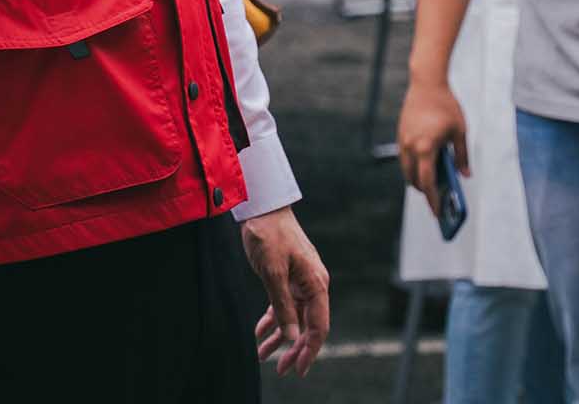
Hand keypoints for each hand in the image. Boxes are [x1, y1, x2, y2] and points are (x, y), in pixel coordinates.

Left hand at [242, 207, 330, 376]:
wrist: (262, 207)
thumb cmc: (269, 235)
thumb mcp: (273, 272)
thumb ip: (282, 307)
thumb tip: (292, 337)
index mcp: (316, 284)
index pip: (319, 326)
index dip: (310, 350)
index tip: (298, 369)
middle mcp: (312, 285)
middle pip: (308, 326)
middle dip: (294, 350)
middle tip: (280, 370)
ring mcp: (300, 282)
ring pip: (294, 318)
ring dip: (280, 338)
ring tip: (262, 356)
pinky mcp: (287, 278)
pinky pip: (283, 306)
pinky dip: (272, 320)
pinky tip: (260, 333)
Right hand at [395, 78, 468, 218]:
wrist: (427, 82)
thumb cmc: (447, 106)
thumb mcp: (460, 132)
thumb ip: (462, 156)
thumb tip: (465, 176)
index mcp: (426, 147)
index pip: (427, 182)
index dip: (432, 199)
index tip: (438, 213)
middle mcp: (410, 146)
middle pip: (414, 179)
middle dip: (424, 192)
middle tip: (436, 202)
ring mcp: (403, 140)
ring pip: (406, 169)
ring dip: (417, 179)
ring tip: (431, 187)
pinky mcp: (400, 134)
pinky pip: (404, 157)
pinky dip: (413, 166)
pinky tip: (425, 168)